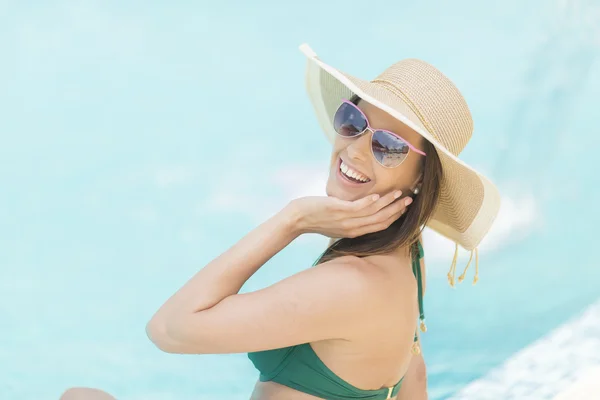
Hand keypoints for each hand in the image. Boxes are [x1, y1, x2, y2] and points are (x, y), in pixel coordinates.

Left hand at [288, 190, 412, 237]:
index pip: (379, 225)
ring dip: (388, 203)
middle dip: (397, 210)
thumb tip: (359, 208)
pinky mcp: (337, 211)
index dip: (394, 217)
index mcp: (354, 231)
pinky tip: (377, 195)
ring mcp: (346, 220)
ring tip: (400, 193)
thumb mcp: (336, 222)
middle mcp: (353, 228)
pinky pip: (357, 207)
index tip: (405, 208)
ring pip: (373, 213)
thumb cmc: (315, 219)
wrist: (296, 220)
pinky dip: (369, 202)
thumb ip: (349, 218)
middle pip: (381, 220)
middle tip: (410, 199)